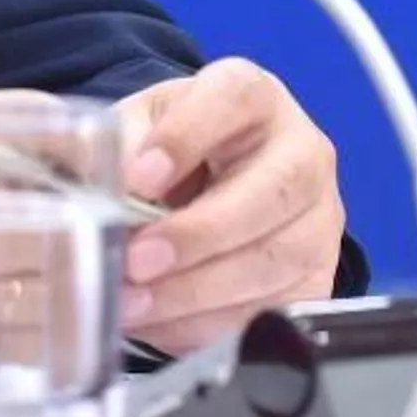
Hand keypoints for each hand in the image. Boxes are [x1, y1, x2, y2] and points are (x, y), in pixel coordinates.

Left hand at [116, 58, 344, 354]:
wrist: (209, 178)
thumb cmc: (175, 143)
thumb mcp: (140, 122)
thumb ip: (114, 139)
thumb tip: (98, 173)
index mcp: (253, 94)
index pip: (232, 98)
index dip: (185, 137)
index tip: (140, 177)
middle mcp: (301, 151)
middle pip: (270, 192)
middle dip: (197, 234)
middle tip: (137, 258)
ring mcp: (318, 218)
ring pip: (272, 261)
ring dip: (197, 291)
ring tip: (136, 301)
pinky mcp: (318, 276)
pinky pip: (272, 309)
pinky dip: (211, 322)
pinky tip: (164, 320)